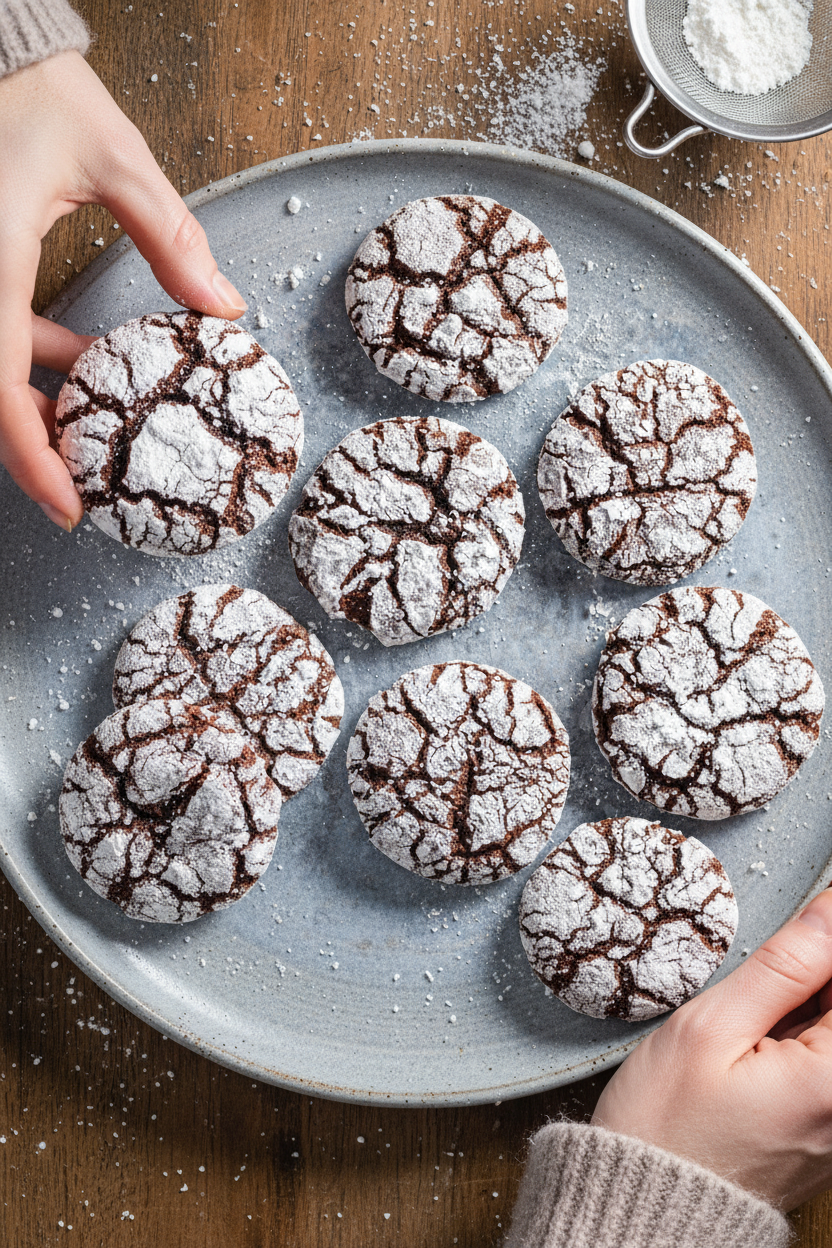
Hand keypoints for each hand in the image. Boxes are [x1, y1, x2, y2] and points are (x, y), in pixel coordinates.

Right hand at [0, 50, 245, 530]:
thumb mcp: (114, 157)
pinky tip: (81, 357)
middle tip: (93, 478)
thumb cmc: (32, 88)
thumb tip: (225, 307)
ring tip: (107, 407)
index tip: (69, 505)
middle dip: (40, 441)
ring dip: (42, 396)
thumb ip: (172, 238)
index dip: (31, 457)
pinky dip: (32, 356)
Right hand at [592, 886, 831, 1209]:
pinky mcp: (830, 1132)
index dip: (822, 943)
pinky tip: (757, 1046)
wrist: (646, 1214)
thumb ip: (784, 965)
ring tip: (749, 1026)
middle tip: (760, 989)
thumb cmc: (666, 1128)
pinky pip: (826, 1061)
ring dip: (803, 1006)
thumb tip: (831, 911)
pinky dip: (799, 1037)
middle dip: (809, 980)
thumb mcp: (711, 1028)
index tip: (796, 935)